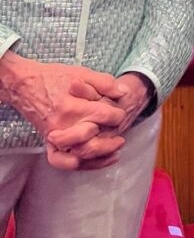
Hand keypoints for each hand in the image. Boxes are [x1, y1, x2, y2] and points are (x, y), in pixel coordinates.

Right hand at [0, 53, 126, 169]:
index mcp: (73, 105)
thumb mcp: (82, 72)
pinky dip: (76, 165)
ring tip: (114, 151)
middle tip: (121, 136)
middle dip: (111, 141)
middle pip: (92, 141)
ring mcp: (53, 136)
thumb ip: (105, 82)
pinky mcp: (47, 142)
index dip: (117, 115)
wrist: (25, 84)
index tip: (122, 113)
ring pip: (79, 155)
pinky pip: (60, 161)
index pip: (102, 116)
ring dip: (100, 157)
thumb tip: (124, 92)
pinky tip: (90, 161)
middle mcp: (63, 125)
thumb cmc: (54, 77)